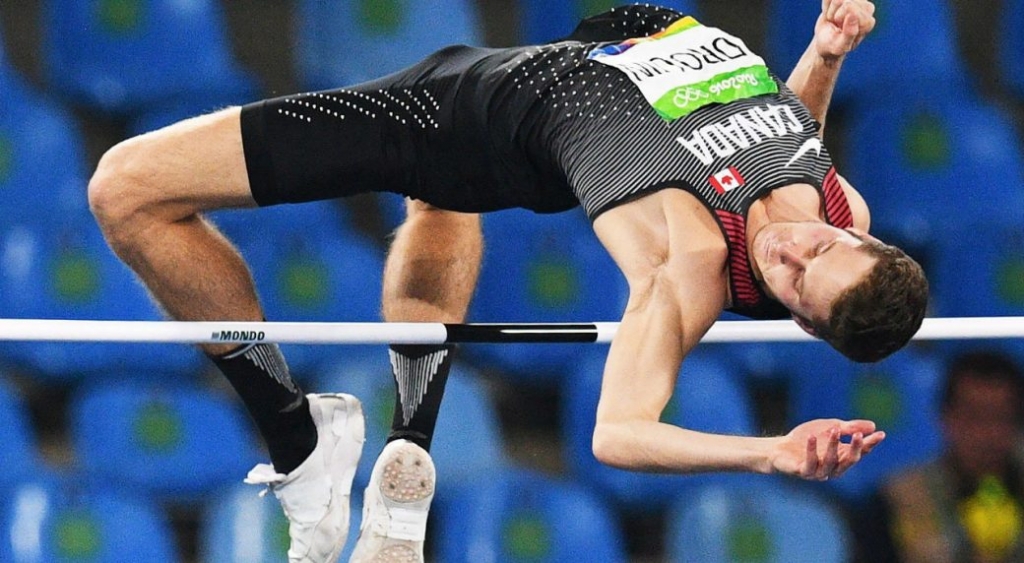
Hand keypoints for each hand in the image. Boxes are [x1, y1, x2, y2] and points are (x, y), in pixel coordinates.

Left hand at [768, 418, 884, 480]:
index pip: (860, 452)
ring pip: (831, 462)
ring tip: (835, 430)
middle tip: (858, 435)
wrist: (781, 448)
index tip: (881, 434)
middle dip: (855, 448)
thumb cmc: (808, 437)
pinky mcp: (804, 472)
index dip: (870, 444)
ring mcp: (819, 471)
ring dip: (833, 446)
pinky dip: (811, 451)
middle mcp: (834, 467)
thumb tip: (872, 425)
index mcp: (842, 457)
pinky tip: (812, 437)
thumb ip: (849, 427)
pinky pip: (810, 463)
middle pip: (849, 460)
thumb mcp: (830, 427)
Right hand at [813, 0, 876, 60]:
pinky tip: (832, 13)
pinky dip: (827, 6)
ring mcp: (859, 2)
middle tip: (837, 26)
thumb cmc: (833, 45)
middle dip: (835, 14)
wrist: (825, 42)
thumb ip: (849, 34)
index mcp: (867, 21)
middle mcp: (867, 9)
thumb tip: (853, 15)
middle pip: (843, 1)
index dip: (839, 18)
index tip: (840, 30)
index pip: (849, 7)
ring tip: (834, 21)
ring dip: (831, 10)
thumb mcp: (839, 46)